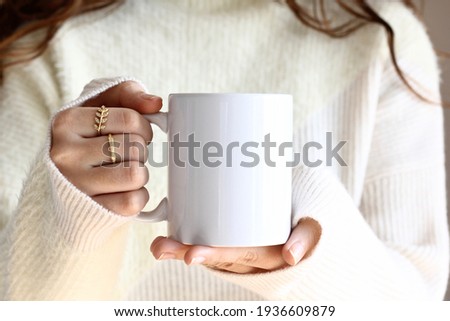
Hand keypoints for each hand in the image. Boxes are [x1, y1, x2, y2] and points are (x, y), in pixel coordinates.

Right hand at [50, 81, 161, 215]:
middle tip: (126, 155)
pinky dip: (138, 196)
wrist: (68, 186)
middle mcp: (64, 153)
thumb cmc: (93, 139)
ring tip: (124, 171)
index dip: (144, 127)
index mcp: (67, 121)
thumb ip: (129, 94)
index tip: (136, 133)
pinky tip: (123, 191)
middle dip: (140, 151)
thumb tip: (155, 103)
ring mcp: (74, 185)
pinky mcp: (89, 211)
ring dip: (140, 173)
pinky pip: (133, 201)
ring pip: (136, 174)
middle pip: (135, 147)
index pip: (131, 119)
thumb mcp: (103, 106)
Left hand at [150, 217, 321, 272]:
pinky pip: (211, 243)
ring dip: (180, 248)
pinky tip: (168, 234)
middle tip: (161, 248)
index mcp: (267, 254)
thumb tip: (291, 257)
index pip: (237, 257)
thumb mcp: (311, 227)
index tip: (191, 255)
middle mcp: (250, 256)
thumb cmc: (306, 221)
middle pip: (216, 256)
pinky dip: (188, 241)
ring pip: (209, 251)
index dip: (214, 256)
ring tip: (158, 244)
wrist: (308, 223)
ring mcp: (240, 249)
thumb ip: (306, 238)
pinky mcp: (233, 239)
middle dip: (187, 253)